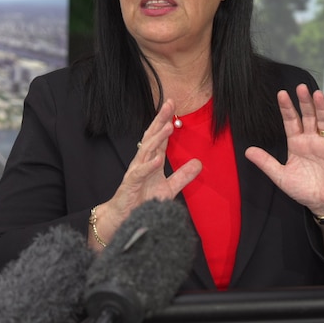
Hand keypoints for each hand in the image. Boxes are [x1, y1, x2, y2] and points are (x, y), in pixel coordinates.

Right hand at [92, 99, 201, 247]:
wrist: (124, 218)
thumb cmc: (143, 200)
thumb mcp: (168, 188)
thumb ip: (183, 176)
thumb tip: (199, 163)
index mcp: (151, 160)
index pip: (159, 137)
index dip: (165, 121)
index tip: (172, 105)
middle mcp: (143, 161)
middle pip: (151, 137)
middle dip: (160, 120)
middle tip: (168, 104)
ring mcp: (136, 171)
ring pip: (146, 150)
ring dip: (157, 138)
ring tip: (168, 126)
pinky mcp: (130, 184)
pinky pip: (140, 172)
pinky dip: (149, 165)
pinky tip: (158, 158)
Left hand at [246, 84, 323, 216]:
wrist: (322, 204)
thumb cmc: (302, 189)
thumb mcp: (281, 176)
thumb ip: (266, 162)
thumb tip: (247, 151)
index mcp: (296, 142)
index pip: (291, 121)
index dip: (287, 108)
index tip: (281, 94)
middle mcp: (311, 139)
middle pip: (308, 116)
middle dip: (304, 102)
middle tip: (300, 87)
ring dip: (322, 108)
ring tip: (317, 94)